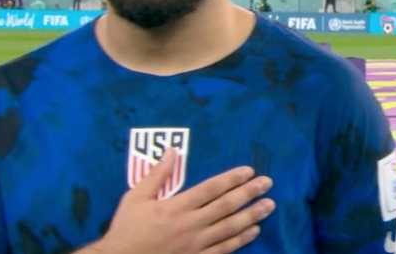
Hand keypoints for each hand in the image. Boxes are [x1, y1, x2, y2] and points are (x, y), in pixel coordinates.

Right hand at [100, 148, 275, 253]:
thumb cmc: (126, 229)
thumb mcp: (135, 198)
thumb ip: (156, 175)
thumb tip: (171, 151)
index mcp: (176, 207)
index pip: (211, 189)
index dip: (232, 178)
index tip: (249, 171)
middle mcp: (190, 224)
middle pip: (226, 206)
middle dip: (249, 193)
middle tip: (267, 183)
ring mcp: (195, 244)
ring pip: (229, 228)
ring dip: (251, 215)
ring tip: (268, 205)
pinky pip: (223, 250)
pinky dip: (240, 240)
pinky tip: (253, 231)